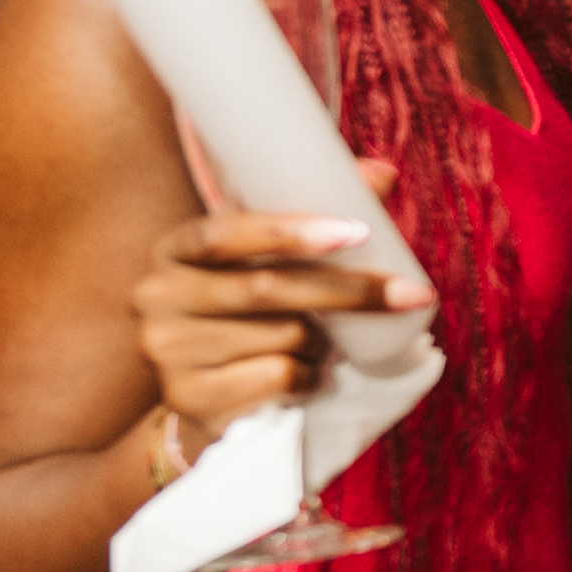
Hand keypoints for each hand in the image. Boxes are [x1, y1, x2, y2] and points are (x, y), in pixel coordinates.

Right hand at [133, 164, 433, 427]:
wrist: (207, 395)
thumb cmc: (250, 315)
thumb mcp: (272, 262)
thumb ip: (319, 217)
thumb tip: (381, 173)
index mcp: (176, 250)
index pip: (226, 232)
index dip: (289, 231)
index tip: (357, 231)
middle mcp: (158, 296)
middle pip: (267, 288)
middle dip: (350, 290)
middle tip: (413, 293)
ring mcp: (165, 350)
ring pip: (283, 337)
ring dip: (323, 343)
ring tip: (320, 345)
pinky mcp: (188, 397)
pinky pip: (278, 378)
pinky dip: (308, 377)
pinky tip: (302, 376)